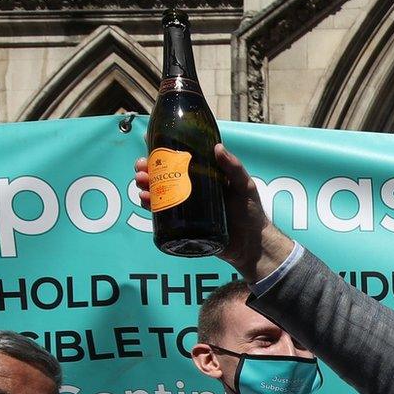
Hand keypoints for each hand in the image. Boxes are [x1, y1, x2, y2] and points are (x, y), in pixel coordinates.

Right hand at [133, 144, 292, 281]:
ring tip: (141, 183)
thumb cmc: (251, 214)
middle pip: (164, 177)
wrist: (252, 246)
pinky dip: (151, 206)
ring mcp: (187, 209)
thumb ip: (234, 168)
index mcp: (204, 178)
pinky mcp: (184, 227)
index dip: (163, 155)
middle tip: (141, 168)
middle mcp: (193, 191)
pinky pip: (163, 215)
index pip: (180, 162)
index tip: (150, 147)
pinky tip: (146, 201)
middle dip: (148, 170)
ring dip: (146, 186)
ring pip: (160, 194)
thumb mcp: (244, 186)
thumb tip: (217, 148)